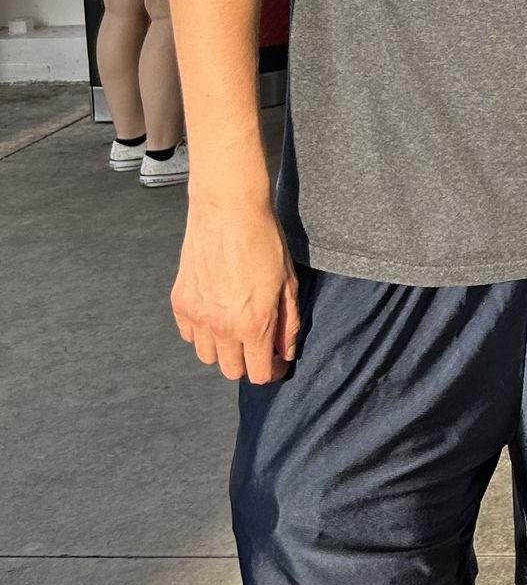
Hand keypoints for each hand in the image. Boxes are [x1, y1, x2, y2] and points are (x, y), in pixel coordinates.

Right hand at [170, 172, 299, 383]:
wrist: (228, 210)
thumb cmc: (265, 242)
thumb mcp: (288, 282)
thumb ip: (288, 323)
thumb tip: (286, 353)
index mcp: (253, 325)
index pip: (258, 373)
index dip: (271, 372)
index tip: (277, 362)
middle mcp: (221, 327)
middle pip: (230, 371)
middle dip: (248, 363)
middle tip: (259, 344)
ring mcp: (196, 316)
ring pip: (207, 356)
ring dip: (223, 349)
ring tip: (237, 326)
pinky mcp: (180, 302)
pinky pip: (188, 335)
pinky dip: (202, 332)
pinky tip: (216, 313)